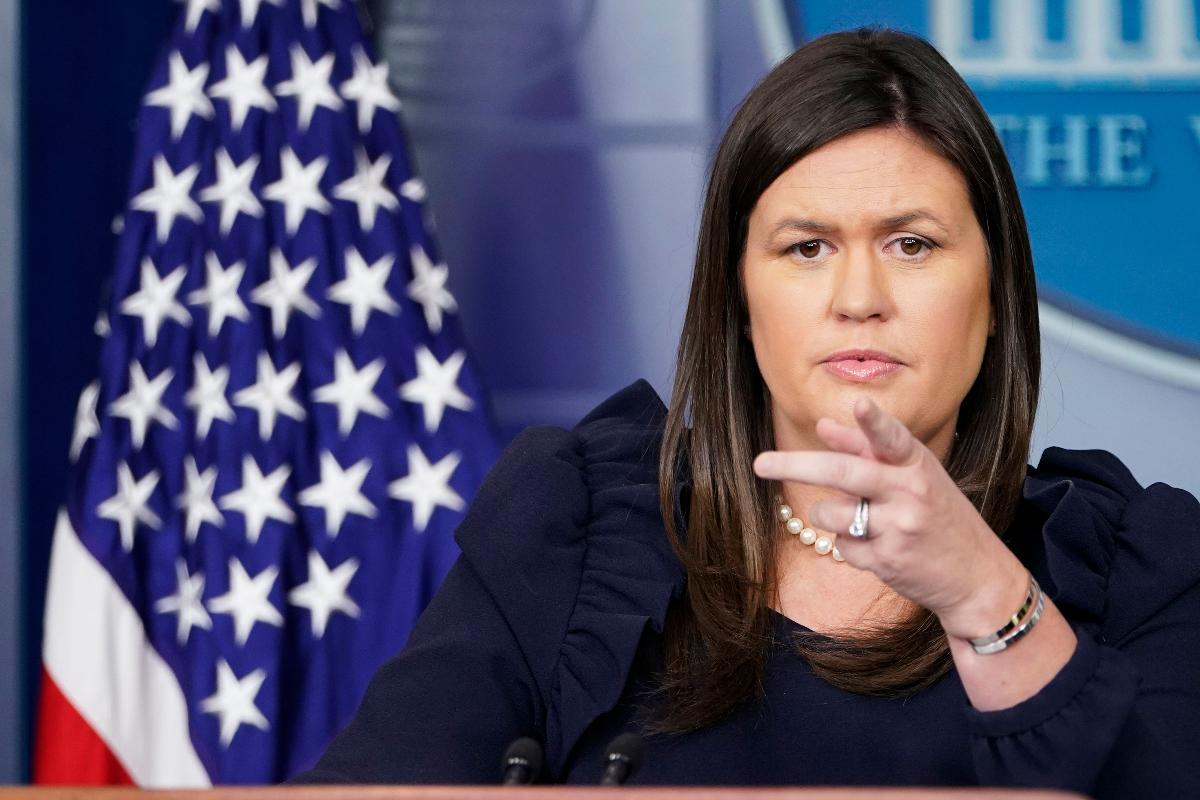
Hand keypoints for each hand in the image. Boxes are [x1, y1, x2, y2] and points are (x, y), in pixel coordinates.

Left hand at [752, 396, 1026, 639]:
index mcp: (918, 465)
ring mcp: (899, 529)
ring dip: (830, 516)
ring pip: (831, 514)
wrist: (977, 577)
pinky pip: (842, 547)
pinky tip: (877, 548)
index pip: (893, 439)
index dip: (874, 423)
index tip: (860, 404)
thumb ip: (869, 449)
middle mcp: (910, 493)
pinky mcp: (888, 562)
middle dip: (795, 466)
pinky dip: (848, 546)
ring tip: (863, 521)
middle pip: (844, 474)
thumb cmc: (940, 516)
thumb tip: (823, 425)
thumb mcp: (916, 476)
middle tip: (759, 464)